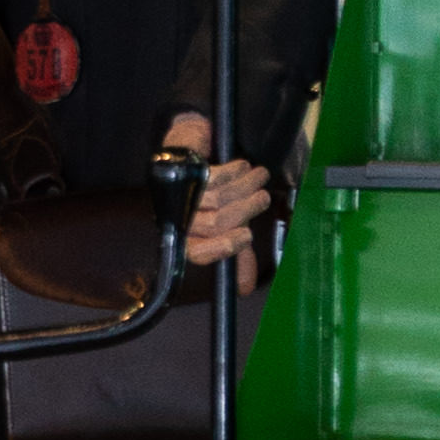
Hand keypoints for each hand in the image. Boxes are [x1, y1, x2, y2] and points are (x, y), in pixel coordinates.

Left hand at [164, 118, 267, 284]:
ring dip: (245, 186)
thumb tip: (246, 287)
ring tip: (259, 176)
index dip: (225, 248)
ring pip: (218, 199)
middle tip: (263, 197)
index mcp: (184, 238)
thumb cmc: (205, 194)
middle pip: (216, 223)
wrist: (185, 151)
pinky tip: (241, 166)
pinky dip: (233, 171)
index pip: (199, 253)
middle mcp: (176, 220)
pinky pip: (213, 177)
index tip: (248, 236)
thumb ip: (235, 254)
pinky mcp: (179, 173)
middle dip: (246, 209)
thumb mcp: (221, 225)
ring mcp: (175, 196)